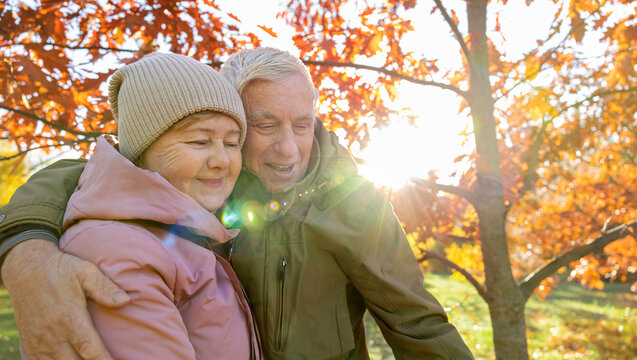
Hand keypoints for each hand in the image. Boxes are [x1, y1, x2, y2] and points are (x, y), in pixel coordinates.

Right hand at [1, 239, 129, 358]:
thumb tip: (126, 300)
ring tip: (91, 357)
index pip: (91, 351)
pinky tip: (73, 358)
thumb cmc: (60, 269)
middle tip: (107, 358)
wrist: (25, 269)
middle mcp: (53, 335)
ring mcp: (39, 342)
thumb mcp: (85, 271)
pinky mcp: (30, 345)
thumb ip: (105, 287)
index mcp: (69, 318)